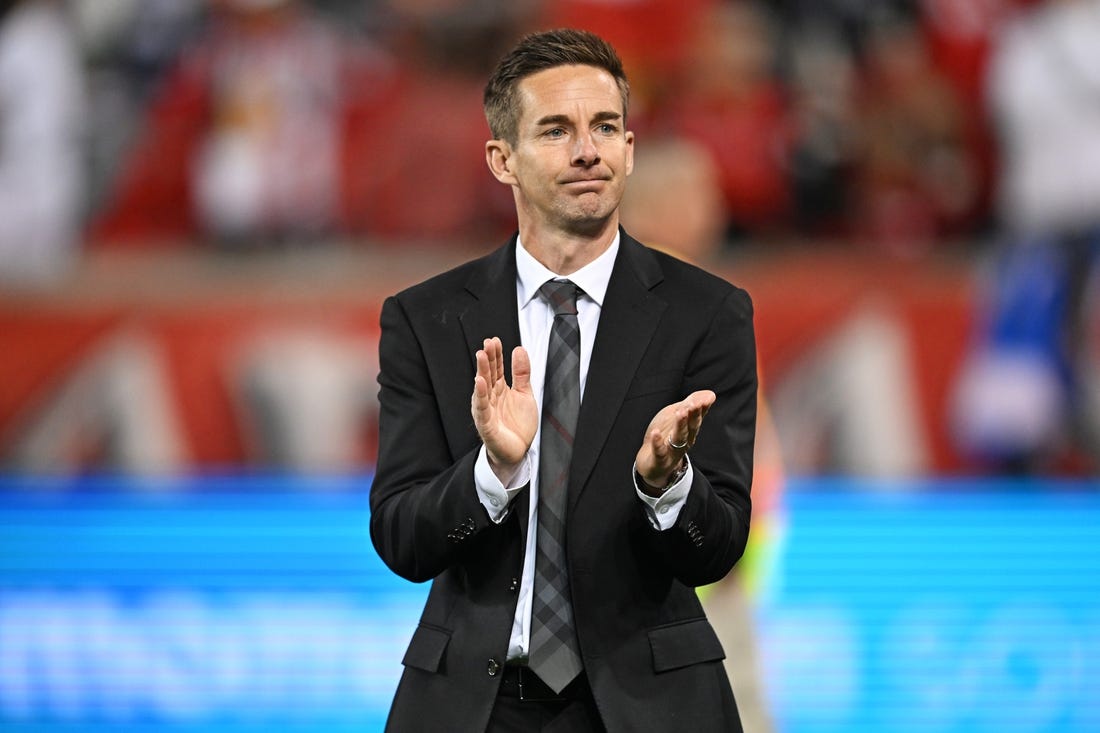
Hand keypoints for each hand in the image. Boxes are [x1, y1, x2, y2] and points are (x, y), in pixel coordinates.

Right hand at [471, 337, 537, 480]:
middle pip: (488, 374)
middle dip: (488, 359)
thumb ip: (521, 373)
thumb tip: (519, 349)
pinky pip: (482, 408)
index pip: (496, 368)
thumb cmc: (518, 424)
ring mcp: (487, 410)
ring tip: (481, 356)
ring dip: (482, 372)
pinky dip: (480, 395)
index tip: (495, 340)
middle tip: (487, 344)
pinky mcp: (486, 424)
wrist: (518, 452)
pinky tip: (479, 383)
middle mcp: (491, 397)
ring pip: (482, 388)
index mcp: (499, 389)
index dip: (496, 355)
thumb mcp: (524, 394)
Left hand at [635, 390, 715, 489]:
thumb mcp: (676, 416)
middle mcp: (684, 440)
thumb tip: (710, 394)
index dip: (702, 408)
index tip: (708, 398)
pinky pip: (660, 451)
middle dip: (694, 415)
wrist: (653, 465)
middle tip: (694, 403)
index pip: (698, 417)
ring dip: (680, 425)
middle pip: (691, 427)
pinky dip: (658, 443)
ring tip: (680, 413)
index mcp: (689, 429)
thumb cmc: (666, 437)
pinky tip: (656, 433)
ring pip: (679, 437)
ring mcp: (673, 450)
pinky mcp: (660, 460)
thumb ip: (691, 404)